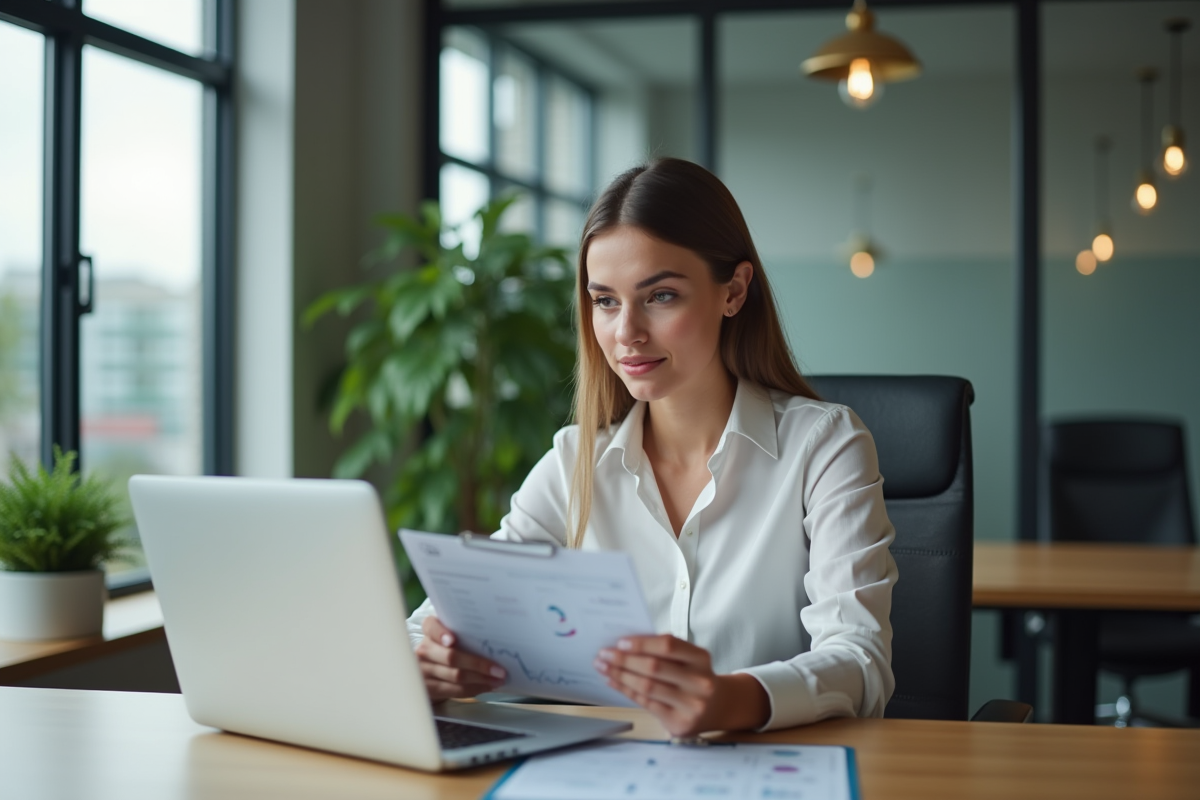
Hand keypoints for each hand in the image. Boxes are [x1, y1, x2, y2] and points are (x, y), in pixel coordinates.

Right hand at [415, 615, 507, 700]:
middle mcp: (424, 649)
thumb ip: (465, 635)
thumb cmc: (447, 649)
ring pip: (456, 676)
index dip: (441, 633)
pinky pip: (454, 690)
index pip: (432, 627)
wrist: (428, 672)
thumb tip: (495, 643)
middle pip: (451, 657)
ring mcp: (423, 670)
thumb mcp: (451, 637)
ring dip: (481, 679)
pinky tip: (486, 686)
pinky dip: (474, 689)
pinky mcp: (428, 689)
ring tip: (497, 679)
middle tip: (499, 670)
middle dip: (478, 664)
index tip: (453, 640)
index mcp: (430, 630)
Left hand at [594, 635, 769, 736]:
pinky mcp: (680, 723)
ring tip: (604, 667)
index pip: (669, 645)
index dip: (642, 643)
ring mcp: (691, 705)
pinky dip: (626, 691)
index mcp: (701, 658)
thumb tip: (625, 644)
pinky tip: (614, 682)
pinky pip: (646, 704)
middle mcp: (700, 682)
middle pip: (654, 667)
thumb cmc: (694, 676)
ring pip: (648, 687)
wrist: (718, 707)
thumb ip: (665, 651)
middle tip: (604, 654)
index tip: (620, 642)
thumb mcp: (689, 659)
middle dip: (624, 660)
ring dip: (620, 675)